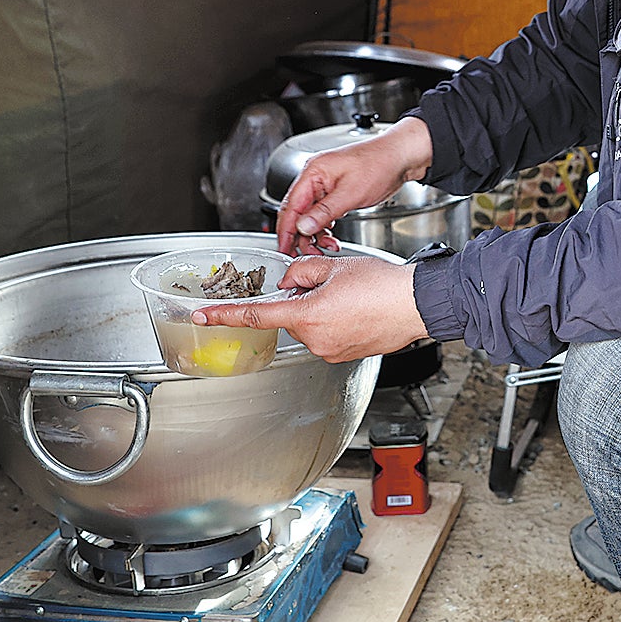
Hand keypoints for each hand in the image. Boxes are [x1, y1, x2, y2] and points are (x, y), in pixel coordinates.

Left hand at [192, 253, 427, 362]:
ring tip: (351, 297)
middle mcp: (315, 339)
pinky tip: (357, 310)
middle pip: (290, 317)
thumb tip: (291, 281)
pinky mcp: (345, 355)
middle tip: (330, 284)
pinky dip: (336, 322)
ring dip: (321, 310)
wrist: (416, 305)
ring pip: (310, 326)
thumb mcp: (334, 266)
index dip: (226, 316)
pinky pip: (328, 335)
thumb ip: (302, 271)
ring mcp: (330, 351)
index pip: (256, 316)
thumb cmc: (383, 286)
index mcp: (306, 316)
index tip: (204, 317)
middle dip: (302, 299)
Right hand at [277, 116, 434, 253]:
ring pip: (309, 215)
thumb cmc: (380, 164)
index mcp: (313, 172)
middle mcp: (316, 177)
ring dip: (314, 234)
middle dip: (299, 235)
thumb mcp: (351, 193)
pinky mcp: (336, 192)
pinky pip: (322, 213)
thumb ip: (325, 211)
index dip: (285, 230)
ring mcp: (325, 185)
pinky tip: (331, 237)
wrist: (401, 157)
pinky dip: (324, 227)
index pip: (290, 206)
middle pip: (296, 212)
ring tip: (325, 246)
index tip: (284, 248)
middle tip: (303, 253)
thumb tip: (303, 226)